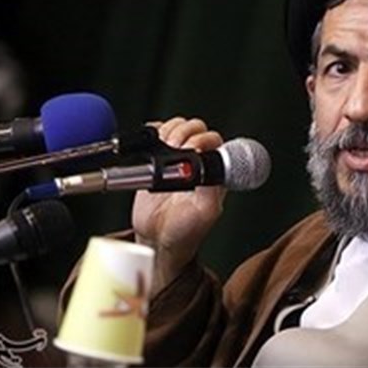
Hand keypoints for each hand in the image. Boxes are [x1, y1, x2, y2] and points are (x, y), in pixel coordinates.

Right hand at [132, 117, 223, 295]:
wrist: (157, 240)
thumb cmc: (186, 231)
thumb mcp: (205, 212)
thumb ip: (211, 189)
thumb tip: (208, 167)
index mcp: (215, 171)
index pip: (215, 141)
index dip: (204, 140)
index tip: (193, 150)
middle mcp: (198, 162)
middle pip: (196, 129)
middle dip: (185, 134)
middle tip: (176, 149)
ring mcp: (176, 158)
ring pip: (178, 127)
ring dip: (170, 131)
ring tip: (164, 149)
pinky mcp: (156, 160)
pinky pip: (157, 133)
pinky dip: (154, 131)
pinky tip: (152, 143)